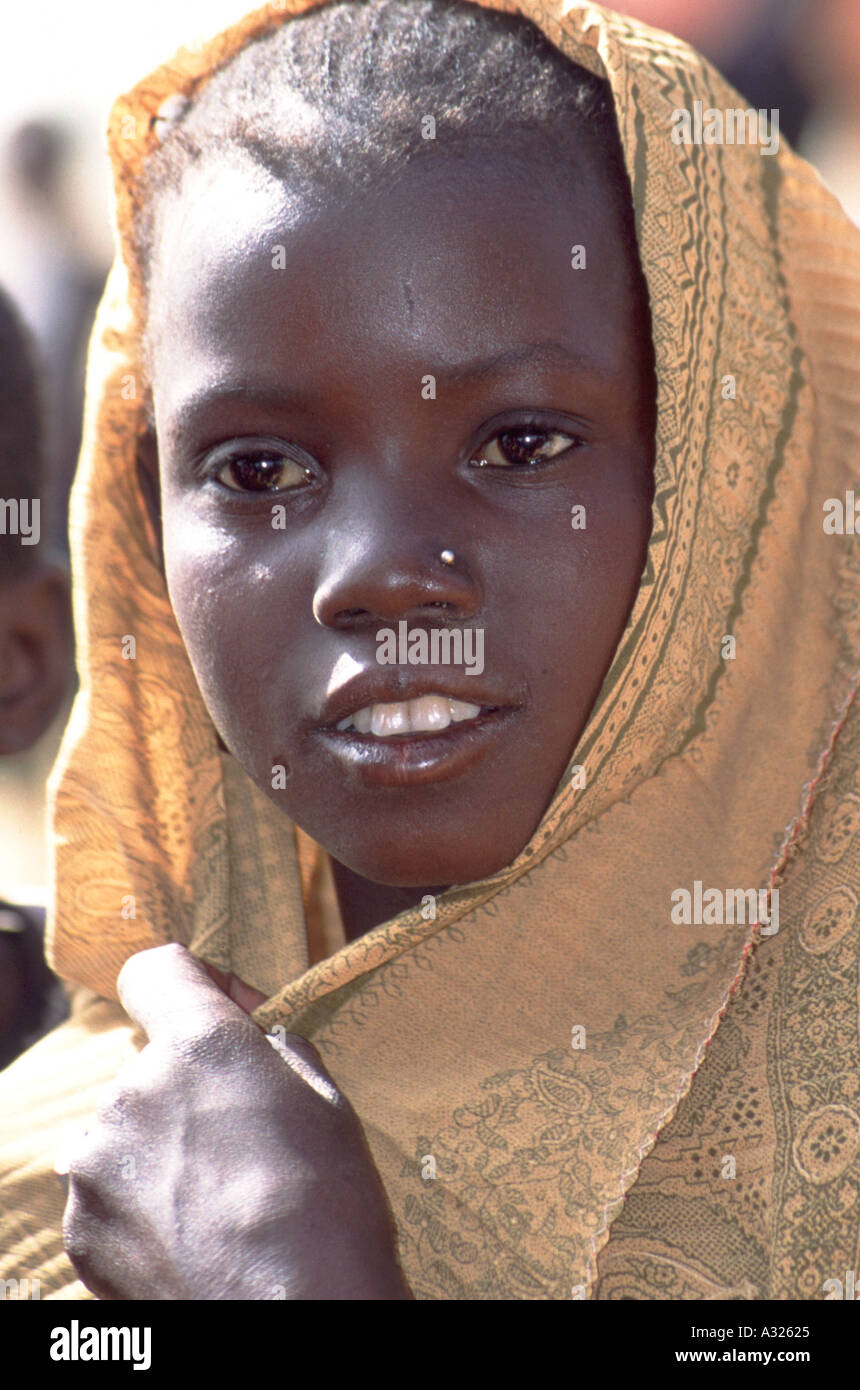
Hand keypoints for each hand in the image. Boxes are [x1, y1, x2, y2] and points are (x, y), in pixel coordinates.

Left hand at [59, 943, 410, 1299]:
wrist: (295, 1317)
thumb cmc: (328, 1206)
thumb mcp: (327, 1102)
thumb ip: (277, 1052)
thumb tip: (256, 1038)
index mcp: (198, 1045)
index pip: (156, 970)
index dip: (191, 984)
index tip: (225, 1014)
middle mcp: (132, 1090)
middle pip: (152, 1065)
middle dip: (190, 1087)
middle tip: (244, 1137)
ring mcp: (99, 1164)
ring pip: (128, 1131)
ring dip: (162, 1149)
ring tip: (219, 1199)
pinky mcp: (83, 1227)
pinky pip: (110, 1192)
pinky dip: (142, 1206)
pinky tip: (192, 1235)